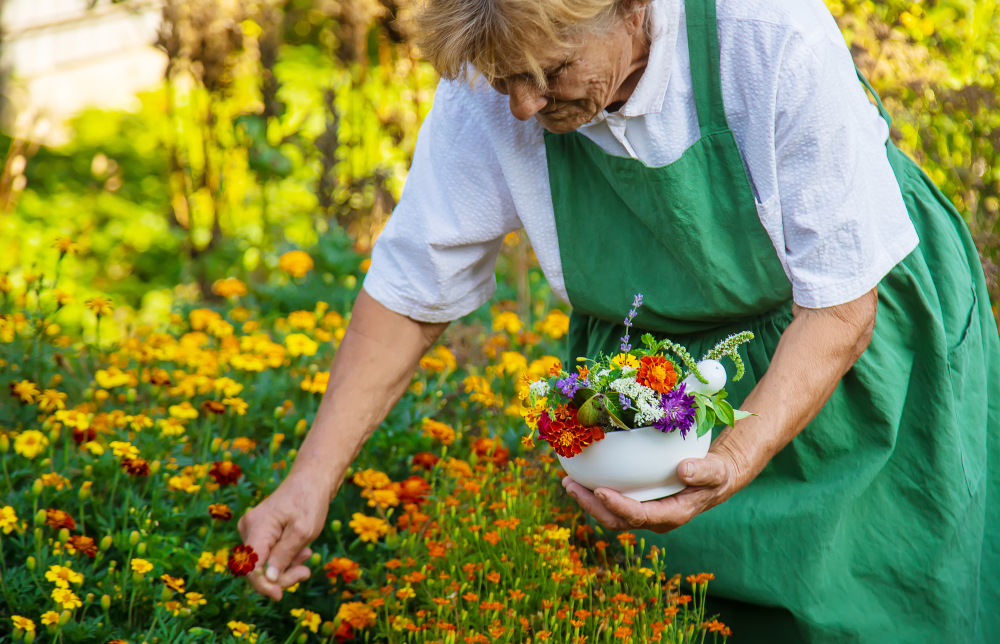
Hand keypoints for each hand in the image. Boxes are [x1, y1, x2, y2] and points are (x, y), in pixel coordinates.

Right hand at [237, 472, 330, 599]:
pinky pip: (268, 556)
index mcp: (256, 527)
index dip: (263, 585)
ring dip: (286, 566)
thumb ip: (284, 555)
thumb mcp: (302, 531)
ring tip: (307, 553)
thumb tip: (269, 579)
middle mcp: (248, 529)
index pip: (250, 566)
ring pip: (264, 564)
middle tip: (306, 571)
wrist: (312, 481)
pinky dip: (285, 558)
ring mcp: (253, 531)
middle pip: (257, 568)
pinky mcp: (260, 534)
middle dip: (282, 575)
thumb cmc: (309, 502)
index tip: (280, 596)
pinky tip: (301, 550)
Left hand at [562, 451, 741, 533]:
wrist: (714, 478)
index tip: (600, 491)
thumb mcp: (716, 472)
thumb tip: (683, 470)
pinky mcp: (637, 502)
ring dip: (587, 500)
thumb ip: (703, 472)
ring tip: (567, 482)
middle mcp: (653, 518)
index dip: (618, 506)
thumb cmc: (715, 474)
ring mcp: (643, 512)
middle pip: (617, 520)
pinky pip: (612, 502)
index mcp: (671, 515)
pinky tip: (580, 475)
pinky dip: (594, 492)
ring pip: (610, 514)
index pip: (639, 516)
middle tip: (570, 486)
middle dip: (591, 506)